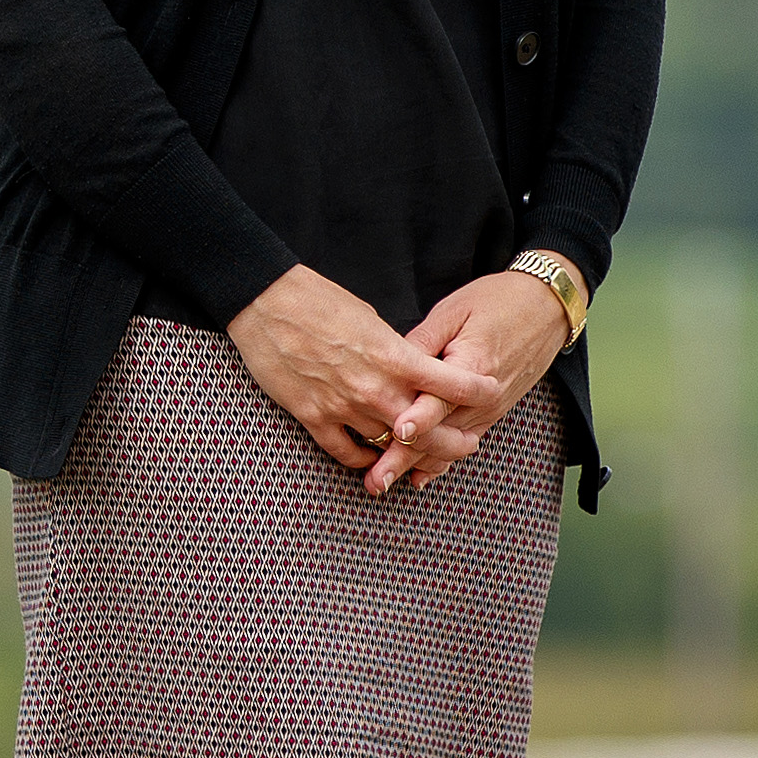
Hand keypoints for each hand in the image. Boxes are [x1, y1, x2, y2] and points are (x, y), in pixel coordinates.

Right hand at [222, 264, 477, 488]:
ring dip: (407, 453)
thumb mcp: (369, 318)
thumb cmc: (317, 300)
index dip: (477, 391)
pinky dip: (363, 458)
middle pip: (427, 430)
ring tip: (421, 456)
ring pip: (387, 446)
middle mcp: (373, 388)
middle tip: (468, 444)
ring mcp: (342, 407)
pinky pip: (345, 452)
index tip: (492, 392)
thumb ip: (394, 350)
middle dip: (453, 442)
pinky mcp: (312, 417)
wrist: (265, 302)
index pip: (450, 383)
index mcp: (393, 357)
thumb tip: (408, 366)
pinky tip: (372, 456)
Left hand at [362, 272, 574, 493]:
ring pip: (448, 445)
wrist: (546, 307)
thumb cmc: (498, 301)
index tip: (397, 431)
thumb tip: (388, 364)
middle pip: (439, 432)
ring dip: (415, 465)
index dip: (418, 415)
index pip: (441, 398)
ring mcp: (490, 408)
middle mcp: (484, 396)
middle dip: (404, 457)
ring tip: (383, 483)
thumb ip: (422, 341)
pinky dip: (440, 460)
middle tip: (373, 479)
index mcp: (474, 365)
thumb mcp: (454, 310)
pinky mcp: (492, 413)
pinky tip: (417, 477)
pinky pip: (464, 442)